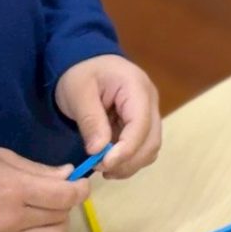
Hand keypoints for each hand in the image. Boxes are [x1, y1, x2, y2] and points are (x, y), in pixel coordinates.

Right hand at [0, 147, 89, 231]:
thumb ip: (38, 169)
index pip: (65, 196)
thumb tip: (68, 176)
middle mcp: (13, 220)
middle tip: (56, 194)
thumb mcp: (0, 157)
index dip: (80, 189)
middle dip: (66, 204)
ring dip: (57, 228)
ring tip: (46, 216)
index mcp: (16, 189)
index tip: (78, 183)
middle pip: (61, 218)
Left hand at [53, 54, 161, 179]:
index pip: (141, 124)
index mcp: (136, 88)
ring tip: (104, 168)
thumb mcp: (78, 93)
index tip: (103, 165)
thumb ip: (91, 121)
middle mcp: (150, 101)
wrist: (84, 61)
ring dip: (131, 163)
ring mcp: (149, 112)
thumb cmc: (80, 74)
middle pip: (152, 140)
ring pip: (151, 147)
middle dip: (129, 161)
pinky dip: (130, 159)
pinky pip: (143, 147)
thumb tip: (98, 152)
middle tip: (101, 170)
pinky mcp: (142, 123)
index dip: (126, 149)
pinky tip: (110, 162)